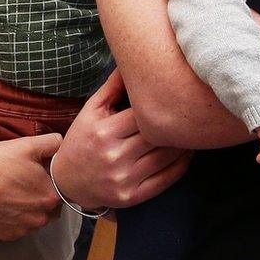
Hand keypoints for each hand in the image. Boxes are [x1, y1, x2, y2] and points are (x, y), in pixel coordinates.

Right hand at [0, 132, 60, 240]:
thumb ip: (51, 143)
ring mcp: (20, 230)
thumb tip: (61, 142)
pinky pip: (12, 228)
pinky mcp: (3, 236)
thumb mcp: (25, 146)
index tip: (38, 176)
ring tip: (7, 194)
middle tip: (21, 183)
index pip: (61, 193)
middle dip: (38, 198)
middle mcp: (39, 219)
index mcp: (50, 198)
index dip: (50, 182)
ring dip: (24, 210)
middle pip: (46, 208)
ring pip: (29, 219)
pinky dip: (8, 219)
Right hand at [52, 72, 190, 209]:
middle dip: (176, 123)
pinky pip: (166, 180)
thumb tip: (130, 62)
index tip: (175, 96)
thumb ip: (111, 88)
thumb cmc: (80, 142)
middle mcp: (113, 156)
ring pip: (166, 156)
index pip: (142, 113)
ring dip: (184, 143)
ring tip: (191, 131)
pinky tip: (187, 154)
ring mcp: (123, 179)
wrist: (66, 182)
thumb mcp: (89, 112)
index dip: (161, 104)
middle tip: (193, 111)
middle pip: (157, 135)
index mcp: (103, 132)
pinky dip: (181, 166)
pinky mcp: (132, 197)